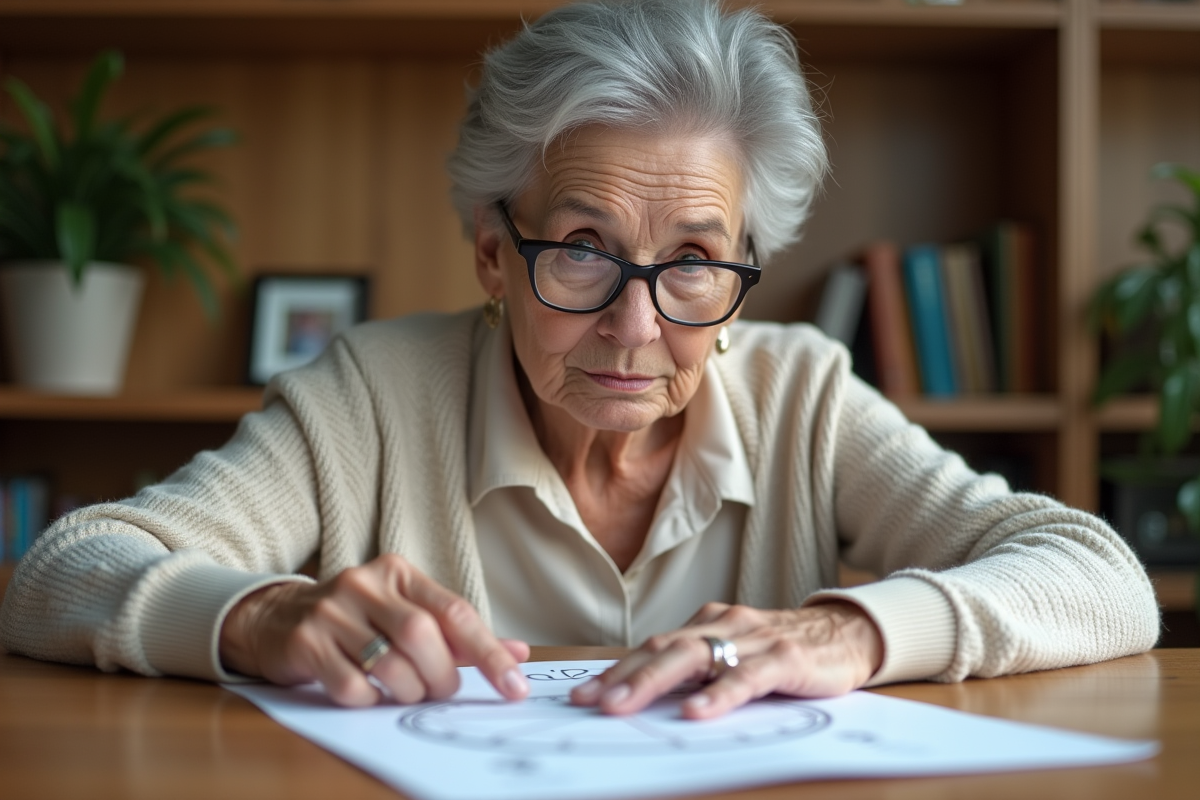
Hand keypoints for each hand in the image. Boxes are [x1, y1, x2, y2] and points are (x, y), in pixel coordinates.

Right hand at [219, 554, 529, 706]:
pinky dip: (370, 700)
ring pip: (390, 664)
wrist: (277, 617)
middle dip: (441, 676)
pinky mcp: (306, 643)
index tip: (514, 686)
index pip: (455, 612)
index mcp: (399, 572)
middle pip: (422, 636)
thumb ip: (458, 634)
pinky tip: (367, 692)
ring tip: (406, 692)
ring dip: (409, 691)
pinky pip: (353, 687)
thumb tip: (518, 653)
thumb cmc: (358, 619)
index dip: (489, 653)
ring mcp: (331, 612)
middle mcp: (365, 584)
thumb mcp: (407, 611)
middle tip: (440, 690)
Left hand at [569, 601, 881, 718]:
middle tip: (591, 702)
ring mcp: (753, 639)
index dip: (617, 670)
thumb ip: (700, 672)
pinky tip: (697, 713)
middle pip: (665, 648)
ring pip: (696, 656)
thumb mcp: (736, 655)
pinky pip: (746, 677)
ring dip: (654, 681)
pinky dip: (718, 694)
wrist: (848, 633)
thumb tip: (648, 700)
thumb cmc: (784, 650)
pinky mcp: (785, 659)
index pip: (653, 646)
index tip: (582, 695)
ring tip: (624, 705)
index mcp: (708, 624)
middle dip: (624, 675)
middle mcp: (724, 624)